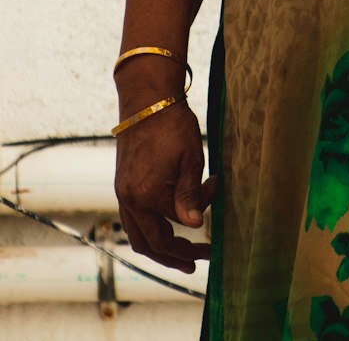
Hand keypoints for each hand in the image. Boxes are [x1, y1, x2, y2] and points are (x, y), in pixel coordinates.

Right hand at [114, 100, 214, 271]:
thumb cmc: (173, 125)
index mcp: (147, 196)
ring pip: (137, 235)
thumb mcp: (191, 159)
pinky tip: (167, 223)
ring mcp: (122, 194)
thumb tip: (194, 226)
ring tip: (182, 251)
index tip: (213, 245)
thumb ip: (190, 196)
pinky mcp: (122, 186)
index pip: (171, 234)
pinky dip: (150, 228)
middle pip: (148, 245)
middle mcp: (130, 200)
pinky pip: (133, 219)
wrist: (146, 100)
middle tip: (197, 261)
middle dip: (173, 256)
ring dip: (159, 247)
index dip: (193, 241)